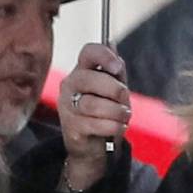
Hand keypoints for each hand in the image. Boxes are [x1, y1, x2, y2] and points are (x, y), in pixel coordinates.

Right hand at [57, 44, 131, 187]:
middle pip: (90, 79)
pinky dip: (112, 126)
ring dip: (115, 111)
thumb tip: (112, 45)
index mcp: (82, 71)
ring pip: (92, 104)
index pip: (88, 52)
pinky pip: (94, 124)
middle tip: (125, 99)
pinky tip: (118, 127)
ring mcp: (68, 107)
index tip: (117, 68)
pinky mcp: (71, 127)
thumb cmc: (105, 114)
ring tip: (124, 116)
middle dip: (114, 90)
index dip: (104, 55)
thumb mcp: (113, 90)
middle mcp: (70, 86)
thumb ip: (115, 71)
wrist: (93, 147)